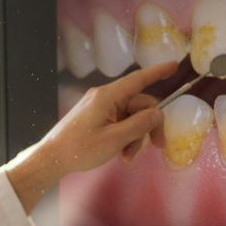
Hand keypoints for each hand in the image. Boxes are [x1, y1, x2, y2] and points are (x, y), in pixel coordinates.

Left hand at [5, 61, 177, 213]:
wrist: (52, 159)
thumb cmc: (79, 148)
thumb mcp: (114, 139)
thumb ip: (139, 125)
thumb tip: (158, 113)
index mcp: (107, 96)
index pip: (138, 79)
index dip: (158, 72)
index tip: (174, 66)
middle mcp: (105, 97)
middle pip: (139, 105)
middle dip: (148, 127)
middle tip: (156, 147)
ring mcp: (100, 108)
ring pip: (131, 117)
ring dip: (135, 137)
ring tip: (127, 157)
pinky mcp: (97, 118)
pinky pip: (120, 123)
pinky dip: (125, 137)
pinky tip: (121, 154)